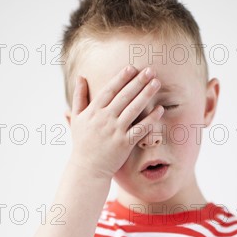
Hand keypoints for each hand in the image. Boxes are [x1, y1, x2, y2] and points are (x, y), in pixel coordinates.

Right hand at [68, 65, 163, 180]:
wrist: (87, 169)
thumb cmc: (82, 143)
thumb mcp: (76, 118)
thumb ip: (79, 97)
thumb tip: (80, 77)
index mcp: (93, 111)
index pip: (109, 90)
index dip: (121, 78)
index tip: (132, 68)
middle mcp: (104, 119)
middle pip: (124, 96)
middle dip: (138, 82)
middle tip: (150, 70)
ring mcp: (115, 131)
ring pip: (133, 109)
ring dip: (146, 94)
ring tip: (156, 83)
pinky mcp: (124, 143)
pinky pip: (140, 128)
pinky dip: (150, 119)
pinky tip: (160, 109)